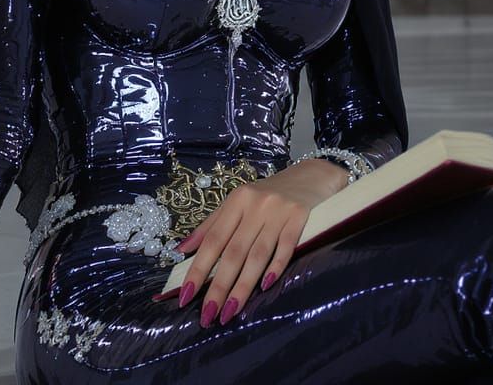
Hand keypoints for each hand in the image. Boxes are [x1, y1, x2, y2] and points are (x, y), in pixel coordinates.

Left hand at [174, 158, 345, 328]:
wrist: (311, 175)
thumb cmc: (268, 194)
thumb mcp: (238, 202)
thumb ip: (212, 224)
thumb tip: (182, 250)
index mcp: (236, 200)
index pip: (213, 240)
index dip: (199, 268)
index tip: (185, 296)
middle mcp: (255, 205)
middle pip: (233, 251)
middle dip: (218, 286)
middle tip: (207, 316)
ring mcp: (278, 211)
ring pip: (257, 255)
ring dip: (242, 287)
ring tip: (229, 313)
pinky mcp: (300, 218)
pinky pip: (286, 247)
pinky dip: (275, 267)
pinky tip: (264, 288)